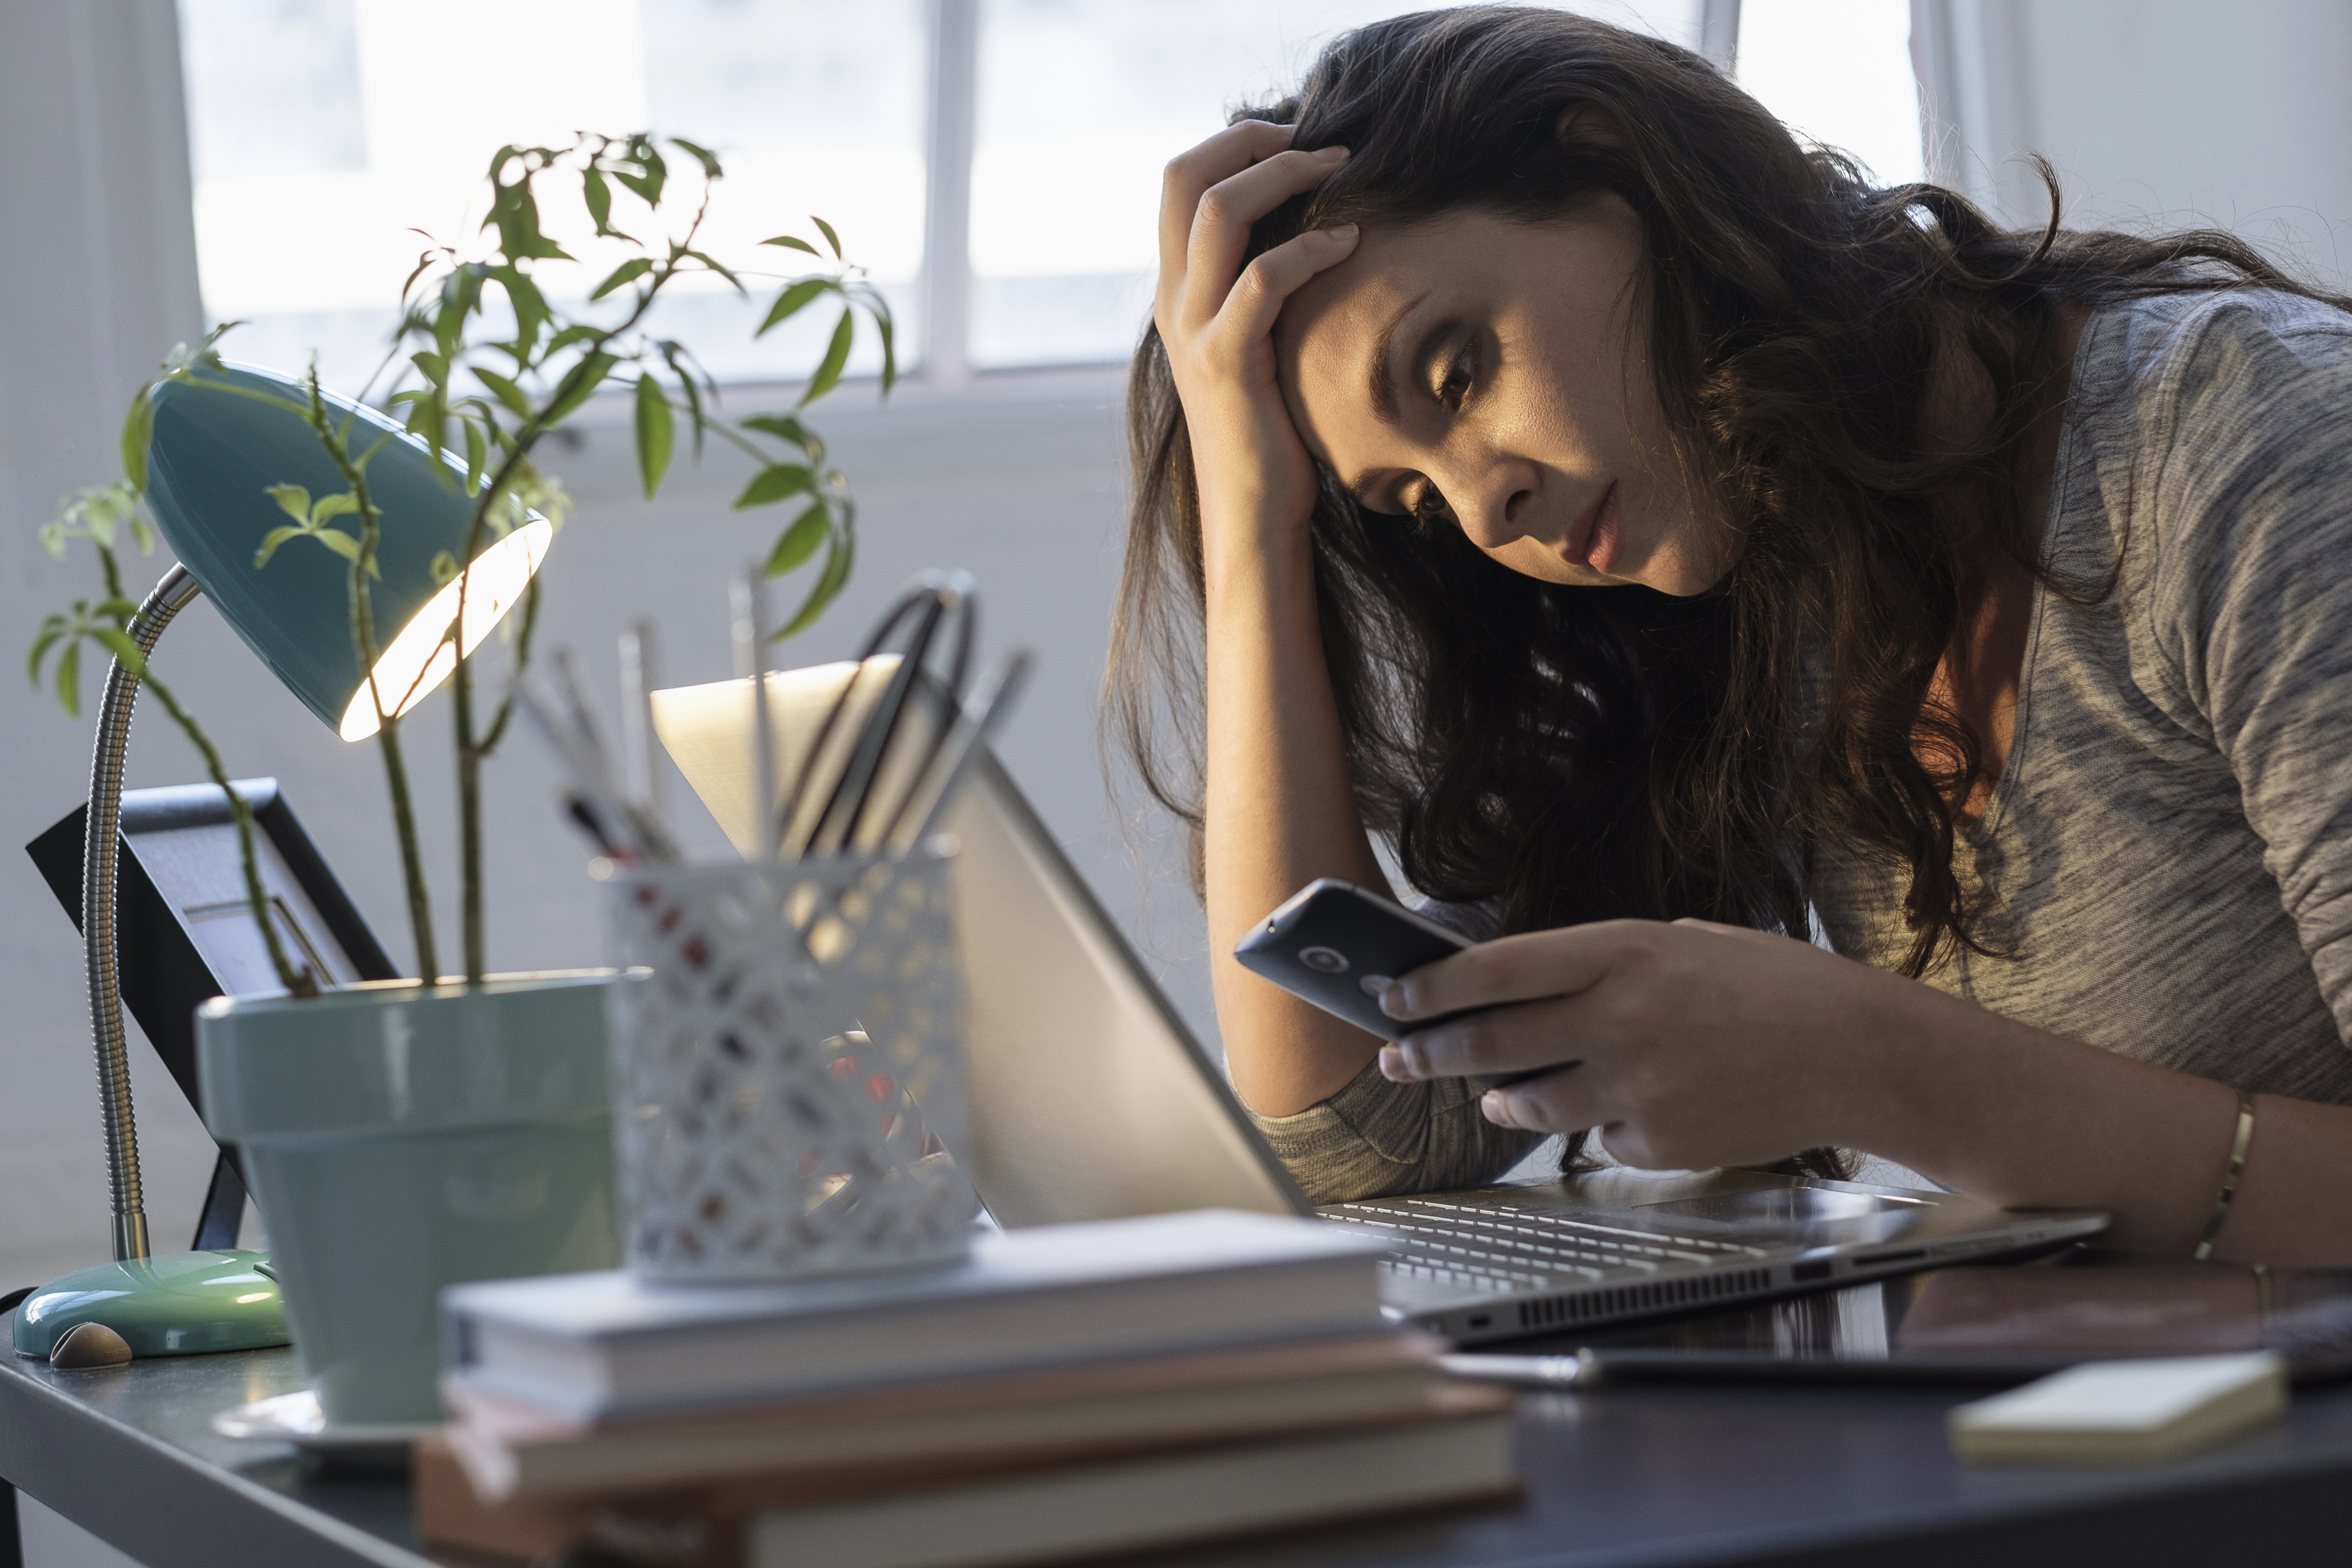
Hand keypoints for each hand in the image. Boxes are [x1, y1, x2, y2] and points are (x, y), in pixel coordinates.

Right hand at [1156, 121, 1359, 558]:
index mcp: (1178, 291)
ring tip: (1340, 170)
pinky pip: (1263, 280)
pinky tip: (1350, 243)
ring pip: (1217, 213)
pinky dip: (1309, 248)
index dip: (1234, 143)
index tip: (1297, 138)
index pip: (1180, 181)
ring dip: (1283, 176)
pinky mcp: (1227, 361)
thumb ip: (1265, 294)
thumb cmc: (1272, 432)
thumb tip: (1316, 237)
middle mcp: (1174, 300)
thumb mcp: (1262, 346)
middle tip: (1318, 138)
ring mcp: (1195, 329)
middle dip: (1251, 140)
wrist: (1252, 514)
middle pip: (1183, 177)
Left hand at [1373, 918, 1919, 1168]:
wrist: (1860, 1055)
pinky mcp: (1658, 1143)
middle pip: (1492, 1042)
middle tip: (1397, 1056)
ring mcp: (1638, 1087)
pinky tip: (1622, 1108)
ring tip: (1491, 1095)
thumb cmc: (1777, 988)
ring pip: (1530, 1103)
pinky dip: (1596, 1126)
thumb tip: (1524, 989)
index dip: (1432, 987)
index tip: (1395, 997)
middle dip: (1430, 1053)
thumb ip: (1604, 965)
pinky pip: (1596, 1139)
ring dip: (1500, 1100)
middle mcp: (1621, 1019)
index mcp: (1626, 954)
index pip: (1495, 971)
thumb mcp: (1685, 943)